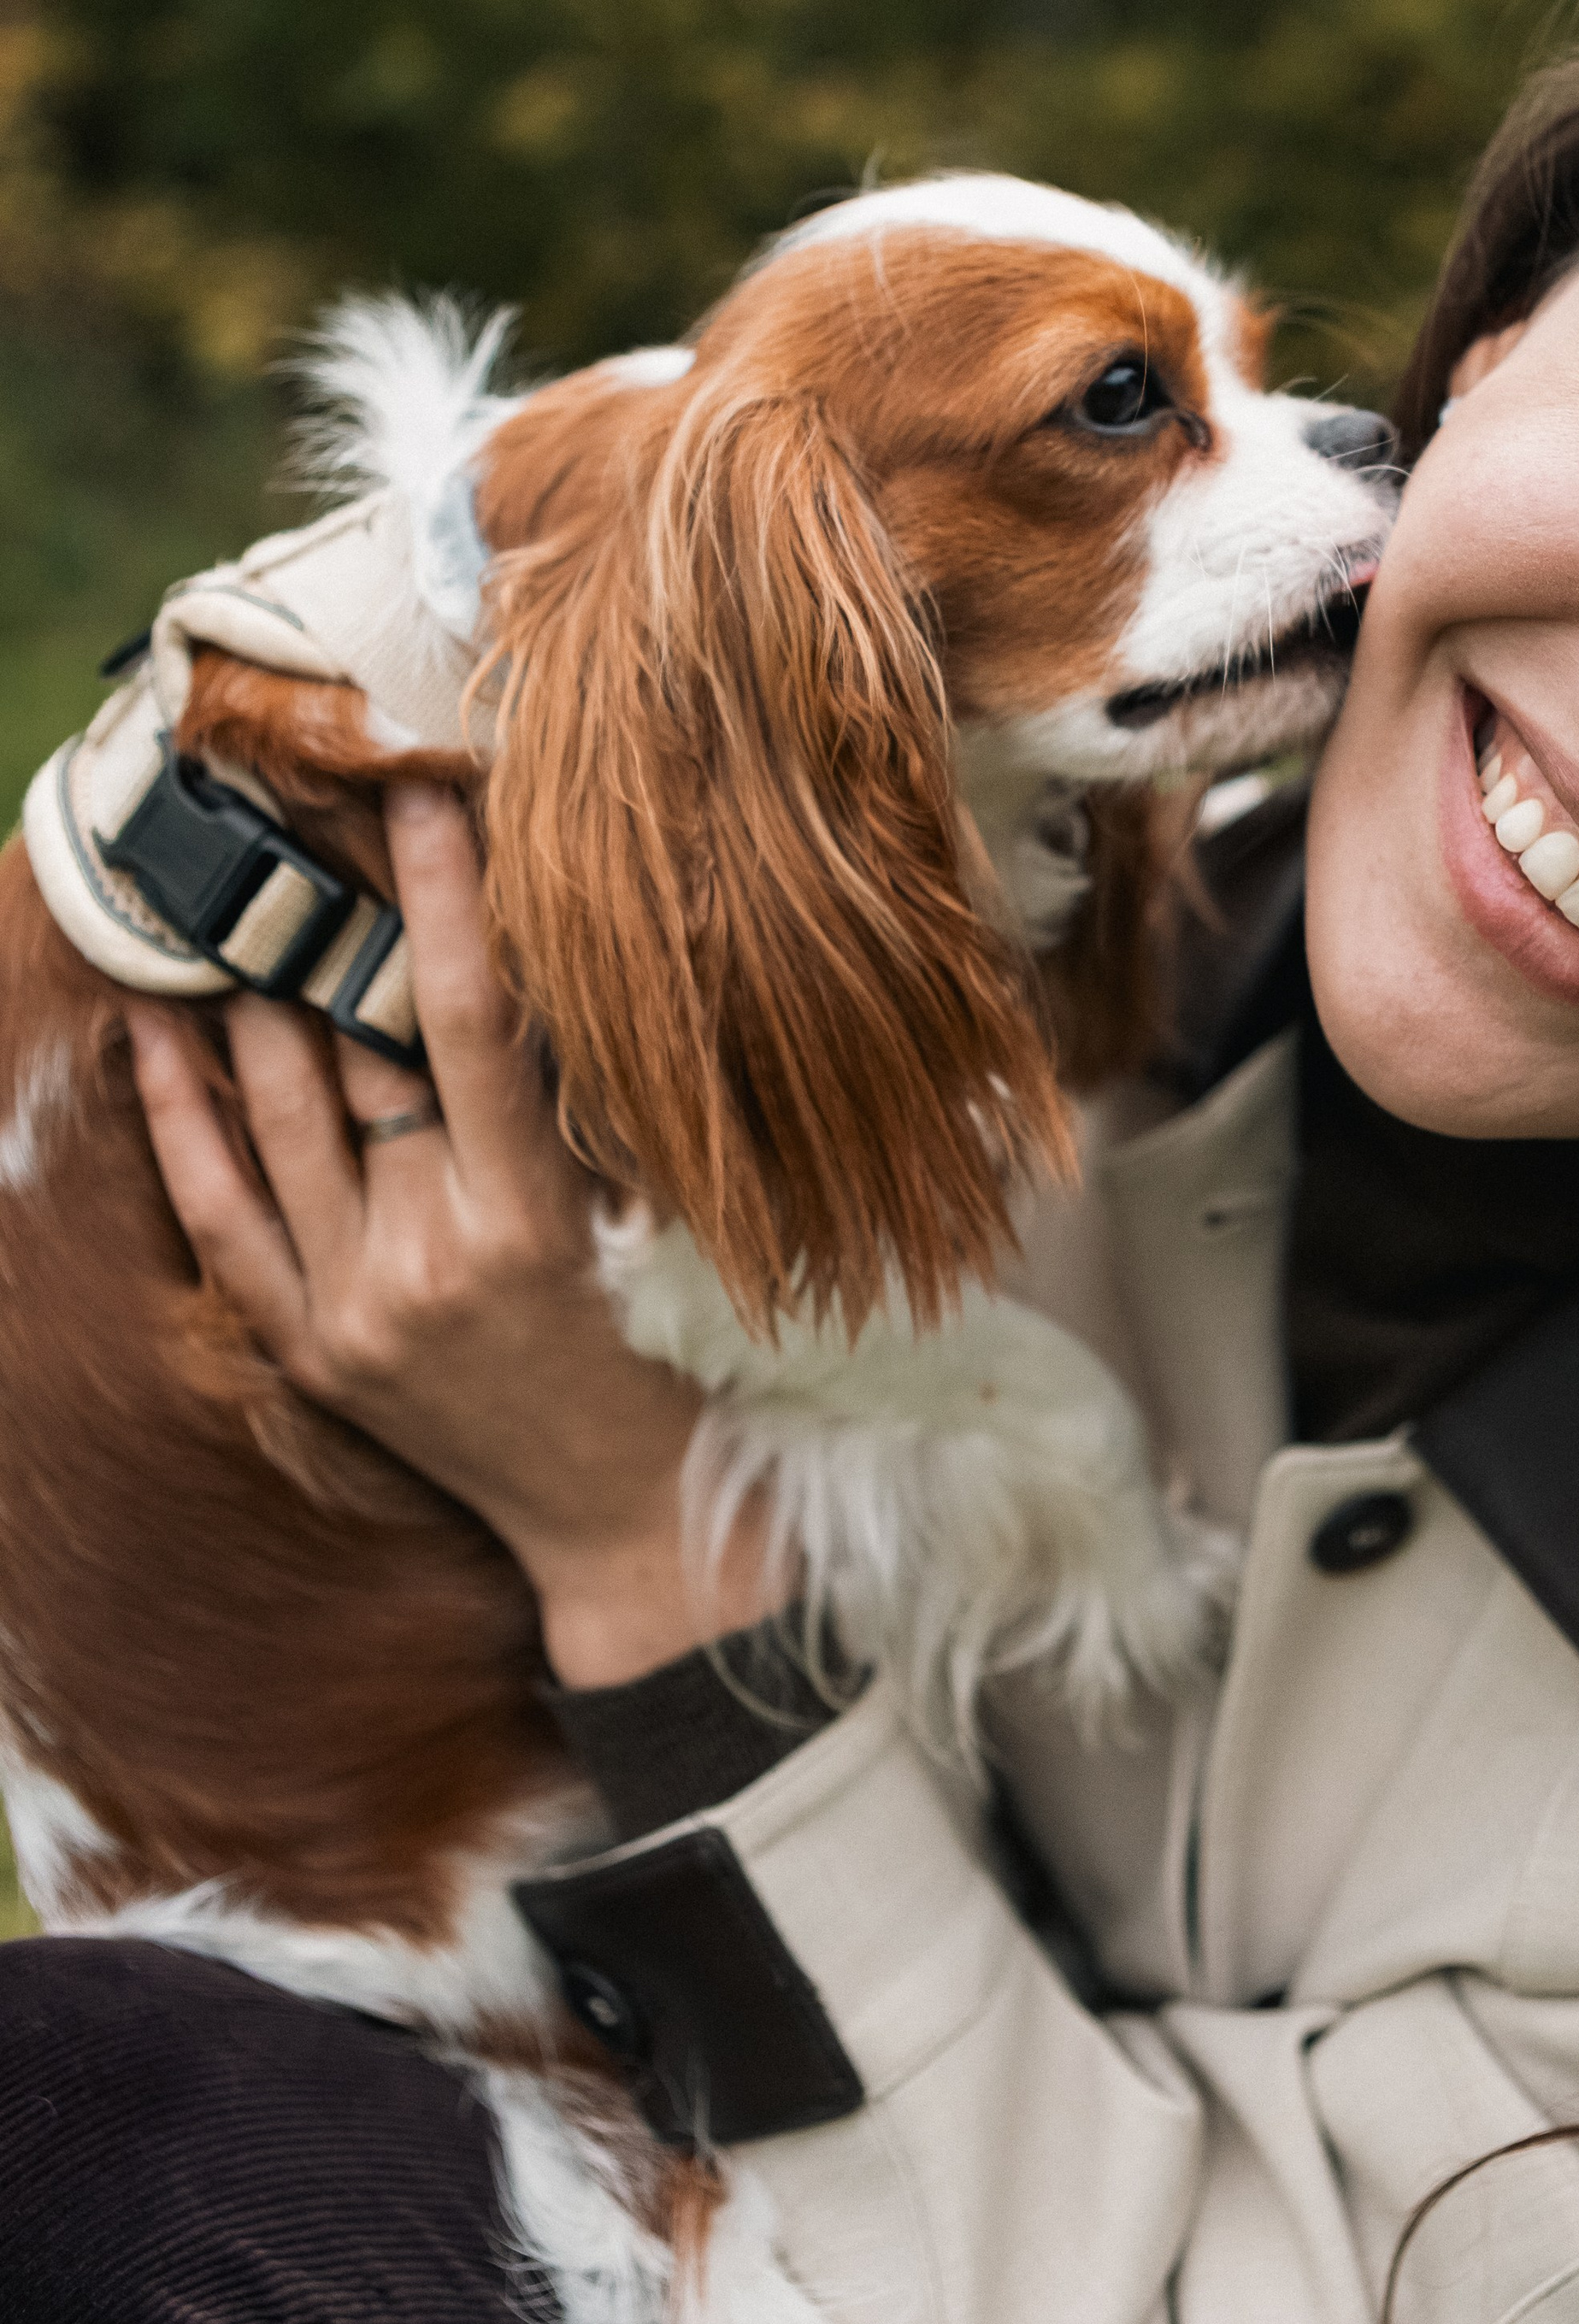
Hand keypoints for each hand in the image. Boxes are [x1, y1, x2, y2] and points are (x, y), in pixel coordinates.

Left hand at [127, 781, 782, 1688]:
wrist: (625, 1525)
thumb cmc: (674, 1362)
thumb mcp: (655, 1225)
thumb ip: (590, 1108)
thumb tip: (536, 956)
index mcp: (533, 1225)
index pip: (468, 1025)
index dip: (442, 902)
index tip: (419, 798)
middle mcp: (427, 1262)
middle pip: (360, 1051)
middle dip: (340, 919)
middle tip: (315, 813)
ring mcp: (353, 1310)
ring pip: (281, 1111)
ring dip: (254, 987)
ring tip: (239, 884)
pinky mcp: (308, 1349)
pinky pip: (222, 1216)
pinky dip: (183, 1116)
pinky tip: (158, 1029)